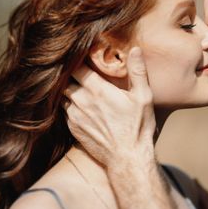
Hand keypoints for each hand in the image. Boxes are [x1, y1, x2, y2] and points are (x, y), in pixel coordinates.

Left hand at [64, 47, 156, 166]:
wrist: (127, 159)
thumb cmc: (138, 127)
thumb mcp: (144, 97)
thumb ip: (137, 71)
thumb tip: (136, 49)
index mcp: (97, 90)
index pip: (76, 66)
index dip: (77, 57)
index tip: (83, 53)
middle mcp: (81, 101)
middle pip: (66, 78)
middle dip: (71, 71)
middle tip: (80, 67)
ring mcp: (74, 116)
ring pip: (63, 93)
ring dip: (69, 87)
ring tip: (79, 84)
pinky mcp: (73, 128)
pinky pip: (66, 109)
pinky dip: (71, 103)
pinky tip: (82, 103)